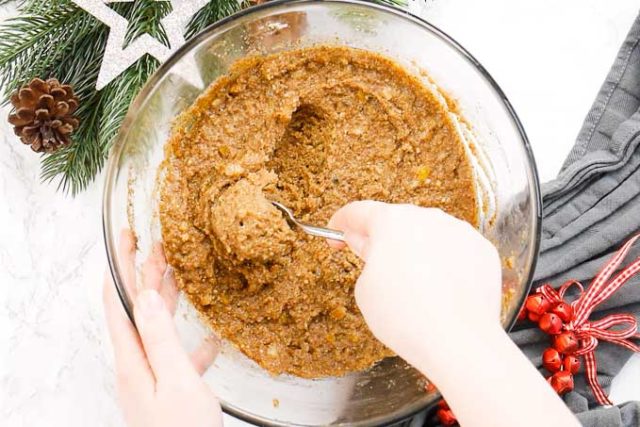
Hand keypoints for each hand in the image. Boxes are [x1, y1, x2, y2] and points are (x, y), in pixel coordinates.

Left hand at [103, 230, 222, 426]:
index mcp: (133, 360)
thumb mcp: (174, 380)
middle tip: (157, 246)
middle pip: (138, 311)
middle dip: (145, 276)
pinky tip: (210, 342)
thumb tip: (146, 295)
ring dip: (166, 301)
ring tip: (178, 274)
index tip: (127, 238)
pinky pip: (178, 358)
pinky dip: (192, 345)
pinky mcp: (169, 392)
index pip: (120, 302)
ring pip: (158, 330)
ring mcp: (152, 380)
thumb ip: (160, 336)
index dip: (121, 267)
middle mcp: (137, 367)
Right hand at [329, 202, 578, 426]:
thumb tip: (370, 247)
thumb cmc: (406, 317)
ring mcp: (459, 231)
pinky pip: (454, 250)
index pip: (358, 212)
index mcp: (391, 221)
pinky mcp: (481, 250)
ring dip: (415, 250)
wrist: (460, 342)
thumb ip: (365, 256)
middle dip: (381, 239)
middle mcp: (427, 217)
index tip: (336, 232)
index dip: (341, 223)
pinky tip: (439, 289)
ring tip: (412, 285)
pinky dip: (443, 262)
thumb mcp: (365, 289)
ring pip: (427, 234)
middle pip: (396, 222)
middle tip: (372, 263)